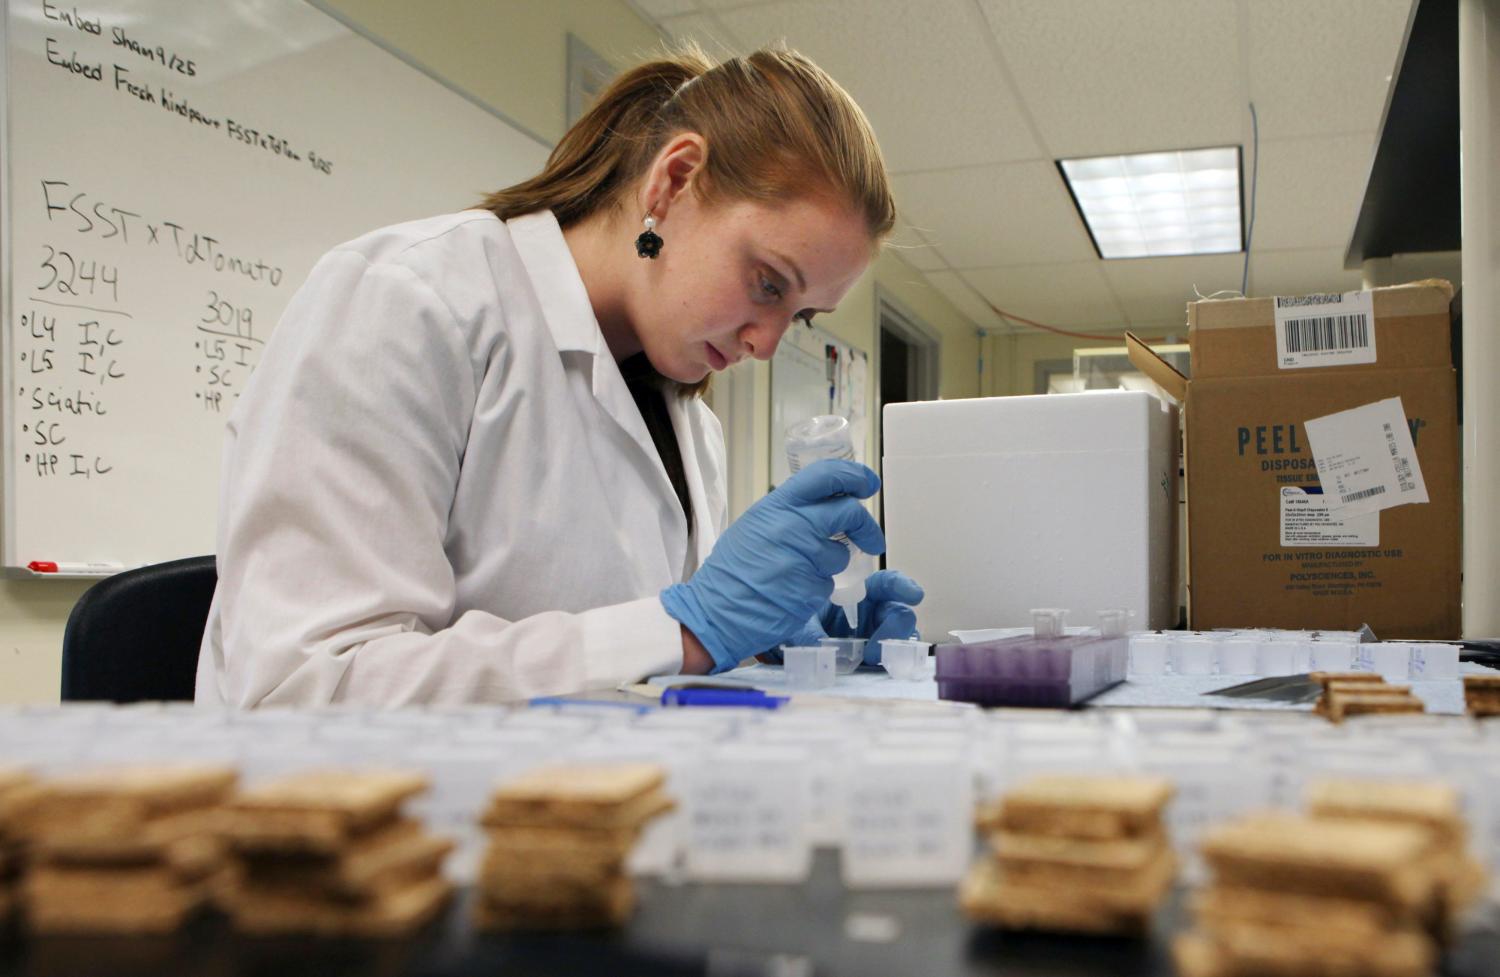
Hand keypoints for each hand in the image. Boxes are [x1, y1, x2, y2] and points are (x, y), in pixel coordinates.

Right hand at [661, 460, 882, 672]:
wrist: (714, 612)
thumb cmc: (732, 572)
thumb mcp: (755, 526)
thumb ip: (789, 512)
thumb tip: (825, 505)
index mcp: (777, 506)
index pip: (827, 476)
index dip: (855, 476)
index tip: (868, 484)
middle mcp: (793, 527)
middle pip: (849, 513)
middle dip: (867, 527)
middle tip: (871, 539)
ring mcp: (803, 560)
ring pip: (841, 554)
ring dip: (833, 564)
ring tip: (802, 572)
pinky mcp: (810, 590)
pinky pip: (828, 584)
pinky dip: (817, 588)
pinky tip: (793, 591)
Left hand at [785, 570, 924, 663]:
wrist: (793, 648)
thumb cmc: (799, 626)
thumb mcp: (799, 624)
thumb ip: (811, 634)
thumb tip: (825, 653)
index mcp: (856, 593)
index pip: (885, 583)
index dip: (901, 585)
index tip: (914, 595)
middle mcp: (872, 611)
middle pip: (899, 612)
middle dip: (896, 628)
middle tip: (875, 650)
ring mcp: (877, 634)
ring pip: (902, 636)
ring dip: (894, 648)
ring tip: (871, 660)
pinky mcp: (877, 655)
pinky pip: (895, 656)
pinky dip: (893, 661)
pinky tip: (881, 667)